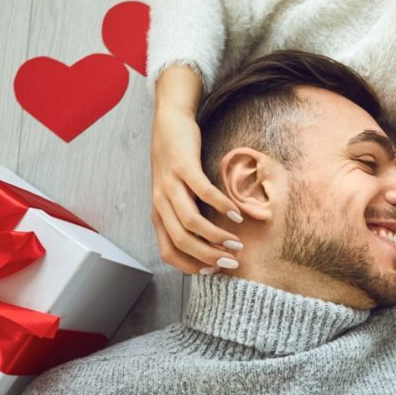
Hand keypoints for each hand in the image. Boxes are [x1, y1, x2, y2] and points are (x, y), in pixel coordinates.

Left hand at [151, 97, 243, 274]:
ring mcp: (170, 184)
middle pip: (182, 241)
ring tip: (237, 242)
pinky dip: (221, 206)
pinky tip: (235, 213)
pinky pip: (203, 191)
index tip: (213, 271)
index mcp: (158, 213)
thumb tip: (208, 240)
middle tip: (231, 262)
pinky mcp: (183, 166)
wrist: (168, 123)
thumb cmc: (175, 161)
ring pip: (190, 221)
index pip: (168, 252)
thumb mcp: (174, 193)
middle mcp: (160, 202)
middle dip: (208, 256)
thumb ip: (185, 215)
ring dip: (216, 236)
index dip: (191, 266)